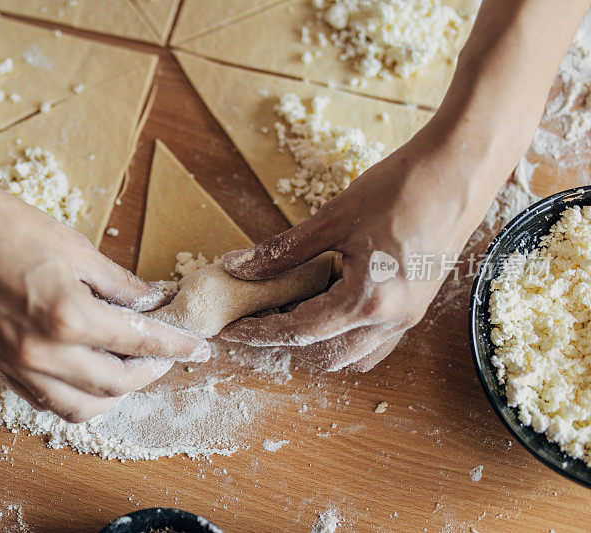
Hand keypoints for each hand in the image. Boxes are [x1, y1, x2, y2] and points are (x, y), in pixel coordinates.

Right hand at [0, 173, 209, 421]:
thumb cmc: (6, 227)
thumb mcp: (75, 248)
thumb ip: (119, 284)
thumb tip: (151, 303)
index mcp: (68, 316)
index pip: (139, 342)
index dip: (176, 347)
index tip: (199, 349)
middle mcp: (43, 352)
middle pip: (116, 384)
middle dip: (152, 372)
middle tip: (168, 356)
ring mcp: (17, 366)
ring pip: (82, 407)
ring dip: (116, 394)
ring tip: (132, 370)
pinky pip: (48, 401)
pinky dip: (79, 397)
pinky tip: (91, 375)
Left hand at [219, 140, 485, 371]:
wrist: (461, 168)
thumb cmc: (402, 187)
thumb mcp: (333, 218)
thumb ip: (283, 251)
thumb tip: (238, 267)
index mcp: (369, 301)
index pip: (300, 331)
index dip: (260, 332)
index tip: (231, 330)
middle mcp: (392, 320)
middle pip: (325, 354)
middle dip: (286, 342)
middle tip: (255, 320)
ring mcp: (409, 316)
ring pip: (354, 354)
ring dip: (317, 344)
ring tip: (288, 314)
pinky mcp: (417, 305)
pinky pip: (376, 341)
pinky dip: (346, 337)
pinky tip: (328, 308)